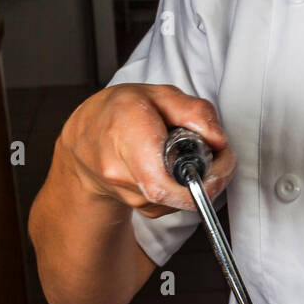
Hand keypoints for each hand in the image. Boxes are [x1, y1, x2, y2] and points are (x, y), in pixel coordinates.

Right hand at [58, 83, 235, 217]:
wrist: (84, 143)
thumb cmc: (119, 114)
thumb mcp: (158, 95)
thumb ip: (194, 111)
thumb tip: (219, 141)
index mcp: (125, 129)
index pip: (158, 181)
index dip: (195, 185)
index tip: (218, 171)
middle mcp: (119, 168)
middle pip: (173, 192)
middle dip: (207, 179)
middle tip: (217, 159)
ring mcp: (127, 194)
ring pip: (178, 199)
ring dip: (196, 180)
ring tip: (188, 155)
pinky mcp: (139, 208)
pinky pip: (173, 204)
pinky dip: (184, 187)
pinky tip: (173, 168)